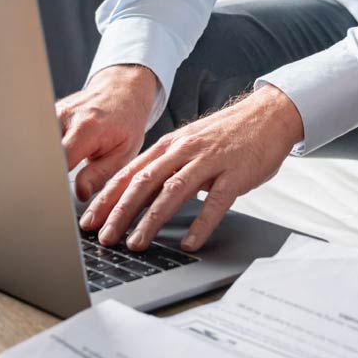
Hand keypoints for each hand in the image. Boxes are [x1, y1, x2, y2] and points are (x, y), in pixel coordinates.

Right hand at [56, 65, 159, 201]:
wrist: (123, 91)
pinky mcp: (49, 112)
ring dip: (49, 159)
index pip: (60, 161)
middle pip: (44, 154)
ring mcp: (55, 112)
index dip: (57, 180)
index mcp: (87, 128)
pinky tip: (62, 150)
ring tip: (66, 162)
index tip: (59, 193)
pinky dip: (49, 148)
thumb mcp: (123, 153)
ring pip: (40, 146)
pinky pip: (43, 137)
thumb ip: (100, 174)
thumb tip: (80, 192)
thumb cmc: (126, 122)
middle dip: (49, 172)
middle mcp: (65, 117)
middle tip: (61, 182)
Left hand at [79, 86, 301, 251]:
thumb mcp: (190, 143)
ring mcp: (209, 161)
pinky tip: (189, 243)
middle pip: (144, 182)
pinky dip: (200, 224)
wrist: (269, 115)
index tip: (89, 219)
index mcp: (170, 145)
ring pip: (173, 191)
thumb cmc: (227, 134)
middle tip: (104, 237)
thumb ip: (166, 165)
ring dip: (151, 220)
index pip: (130, 172)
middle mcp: (184, 150)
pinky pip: (215, 202)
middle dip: (120, 212)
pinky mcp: (235, 173)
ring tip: (136, 243)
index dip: (107, 197)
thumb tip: (136, 192)